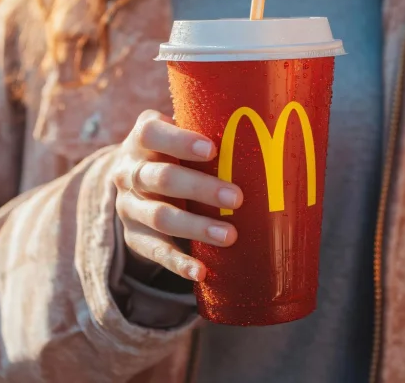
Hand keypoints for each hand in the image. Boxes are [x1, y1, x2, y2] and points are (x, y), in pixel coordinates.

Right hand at [112, 110, 242, 280]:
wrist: (134, 185)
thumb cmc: (175, 154)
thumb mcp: (181, 137)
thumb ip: (212, 132)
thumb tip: (276, 134)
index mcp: (143, 138)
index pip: (152, 134)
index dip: (180, 142)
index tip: (213, 150)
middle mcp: (129, 170)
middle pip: (161, 178)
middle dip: (200, 188)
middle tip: (237, 198)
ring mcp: (128, 206)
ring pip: (160, 216)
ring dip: (196, 227)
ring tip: (230, 236)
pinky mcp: (134, 237)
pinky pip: (155, 251)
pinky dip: (178, 263)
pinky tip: (200, 272)